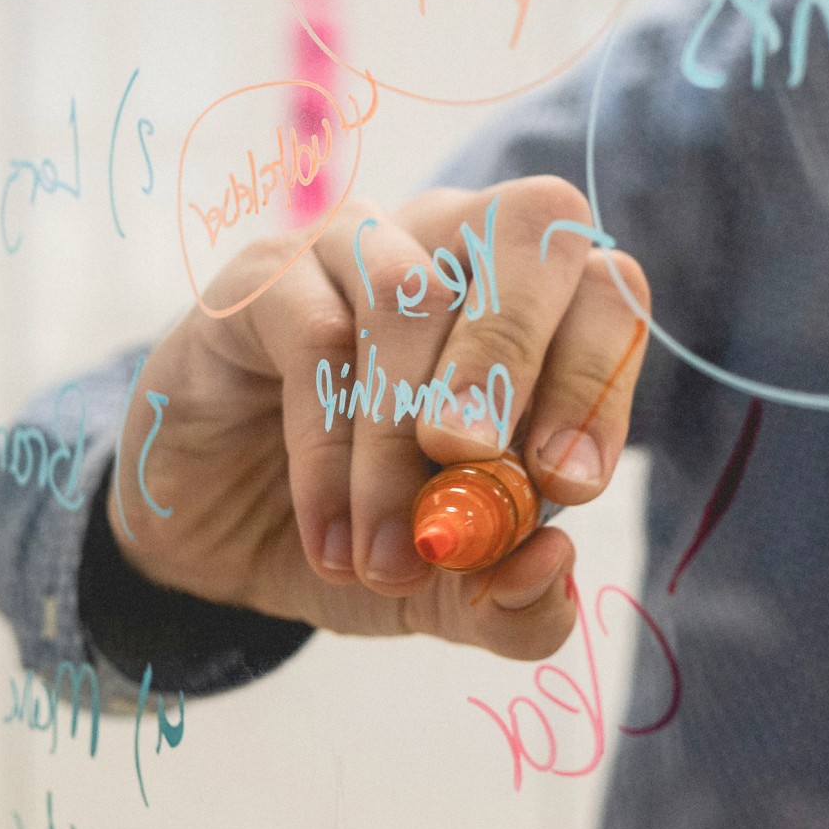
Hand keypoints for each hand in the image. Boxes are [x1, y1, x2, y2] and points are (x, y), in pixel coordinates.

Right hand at [110, 176, 649, 660]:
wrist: (219, 538)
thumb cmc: (364, 531)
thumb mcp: (451, 592)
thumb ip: (515, 603)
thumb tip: (552, 565)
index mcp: (534, 305)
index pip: (608, 290)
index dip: (600, 378)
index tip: (565, 489)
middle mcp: (457, 247)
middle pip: (531, 225)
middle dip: (515, 360)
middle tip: (477, 470)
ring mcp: (360, 246)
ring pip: (413, 295)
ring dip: (403, 442)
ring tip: (389, 558)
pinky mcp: (267, 276)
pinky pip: (315, 334)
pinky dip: (330, 451)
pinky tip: (330, 538)